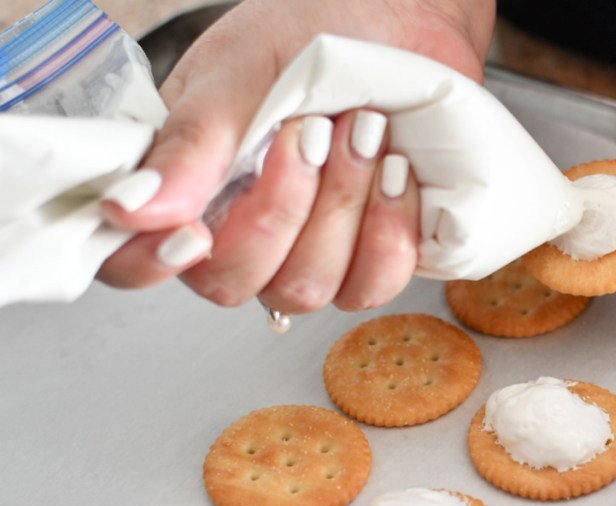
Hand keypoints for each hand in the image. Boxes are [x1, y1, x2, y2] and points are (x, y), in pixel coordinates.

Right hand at [98, 0, 494, 311]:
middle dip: (282, 207)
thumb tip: (130, 209)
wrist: (405, 21)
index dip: (154, 261)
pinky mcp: (370, 258)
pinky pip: (372, 286)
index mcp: (186, 183)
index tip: (194, 231)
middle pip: (231, 282)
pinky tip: (398, 173)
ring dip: (344, 206)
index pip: (136, 261)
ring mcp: (307, 253)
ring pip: (305, 289)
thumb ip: (192, 140)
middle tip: (313, 131)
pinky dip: (389, 228)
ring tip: (366, 133)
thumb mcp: (243, 68)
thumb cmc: (318, 34)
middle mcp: (240, 230)